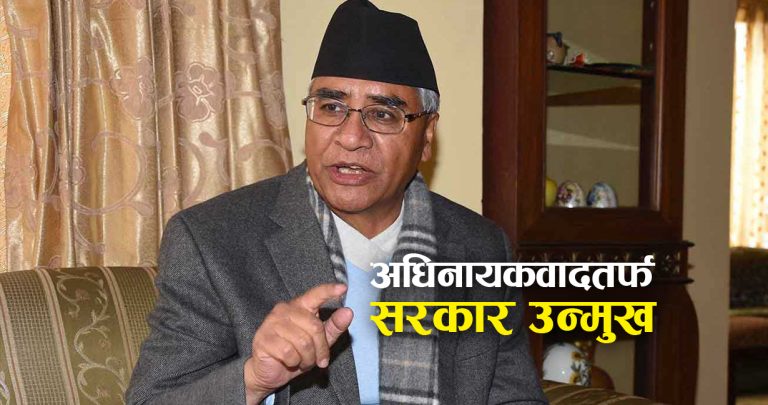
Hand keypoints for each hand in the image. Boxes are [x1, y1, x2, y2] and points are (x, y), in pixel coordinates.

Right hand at [244, 283, 352, 403]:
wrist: (269, 371)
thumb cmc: (295, 353)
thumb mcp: (319, 342)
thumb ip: (334, 326)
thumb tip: (348, 312)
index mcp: (299, 306)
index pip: (315, 295)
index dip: (329, 291)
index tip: (343, 288)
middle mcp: (284, 310)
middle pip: (315, 327)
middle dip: (321, 349)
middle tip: (318, 360)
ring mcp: (272, 323)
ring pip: (303, 342)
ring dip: (307, 358)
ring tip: (302, 361)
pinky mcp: (263, 338)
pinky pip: (288, 352)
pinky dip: (294, 362)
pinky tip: (289, 362)